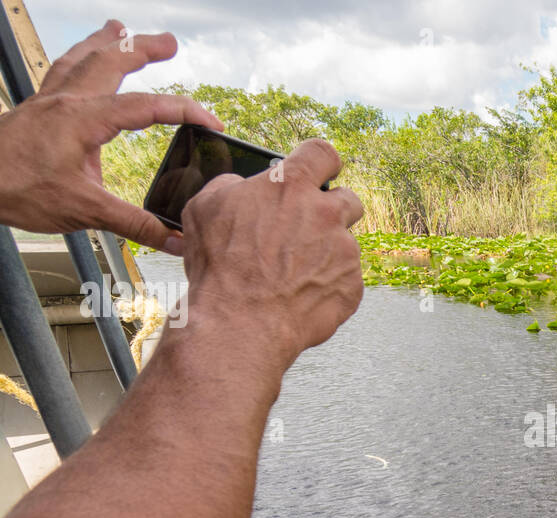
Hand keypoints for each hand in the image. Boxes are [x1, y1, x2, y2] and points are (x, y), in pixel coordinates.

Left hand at [0, 20, 221, 252]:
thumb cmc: (16, 189)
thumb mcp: (84, 210)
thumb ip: (134, 225)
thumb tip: (174, 240)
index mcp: (83, 118)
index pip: (146, 107)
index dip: (184, 111)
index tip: (211, 121)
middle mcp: (67, 100)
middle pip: (112, 59)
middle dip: (144, 48)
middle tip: (170, 43)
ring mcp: (49, 99)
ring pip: (83, 56)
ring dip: (108, 41)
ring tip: (123, 30)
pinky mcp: (36, 107)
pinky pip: (62, 69)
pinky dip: (79, 58)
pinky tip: (82, 60)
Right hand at [179, 138, 364, 373]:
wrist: (240, 324)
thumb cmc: (219, 268)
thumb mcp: (205, 208)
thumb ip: (231, 185)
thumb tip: (243, 185)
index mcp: (291, 186)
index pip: (322, 154)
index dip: (321, 162)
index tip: (320, 171)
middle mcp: (325, 214)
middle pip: (349, 199)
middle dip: (333, 210)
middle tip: (309, 228)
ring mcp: (344, 252)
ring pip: (345, 244)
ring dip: (326, 254)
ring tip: (294, 274)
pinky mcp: (352, 287)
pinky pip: (346, 281)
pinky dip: (328, 287)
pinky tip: (300, 297)